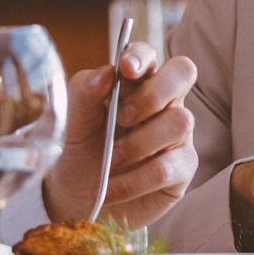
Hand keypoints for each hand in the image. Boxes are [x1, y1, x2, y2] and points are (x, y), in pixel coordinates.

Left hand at [43, 41, 198, 227]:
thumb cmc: (78, 151)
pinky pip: (169, 168)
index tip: (124, 68)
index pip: (149, 55)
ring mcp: (176, 135)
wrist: (75, 198)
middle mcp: (162, 102)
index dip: (141, 57)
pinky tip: (111, 189)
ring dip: (140, 142)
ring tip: (111, 159)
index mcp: (134, 82)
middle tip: (122, 116)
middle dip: (153, 93)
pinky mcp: (180, 169)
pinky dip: (134, 181)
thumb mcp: (70, 122)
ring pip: (180, 122)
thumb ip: (84, 93)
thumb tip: (106, 73)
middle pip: (183, 73)